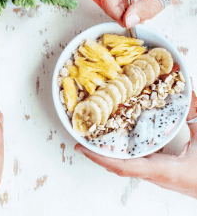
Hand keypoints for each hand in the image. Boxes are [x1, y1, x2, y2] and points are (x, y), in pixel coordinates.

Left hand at [75, 92, 196, 198]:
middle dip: (98, 152)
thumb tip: (187, 91)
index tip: (82, 147)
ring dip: (109, 152)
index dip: (100, 157)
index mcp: (165, 171)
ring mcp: (158, 176)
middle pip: (119, 166)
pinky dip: (124, 151)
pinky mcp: (162, 173)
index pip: (124, 167)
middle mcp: (157, 176)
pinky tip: (121, 139)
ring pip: (126, 165)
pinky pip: (137, 162)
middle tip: (84, 135)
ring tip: (95, 136)